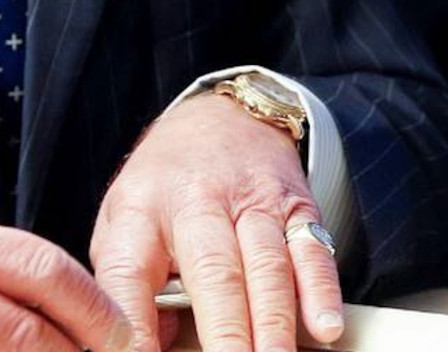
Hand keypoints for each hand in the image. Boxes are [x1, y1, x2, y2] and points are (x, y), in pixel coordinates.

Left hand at [92, 93, 343, 351]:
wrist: (220, 118)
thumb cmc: (163, 187)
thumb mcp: (123, 219)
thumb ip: (126, 282)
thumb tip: (144, 345)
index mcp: (139, 211)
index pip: (127, 274)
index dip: (133, 324)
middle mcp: (194, 203)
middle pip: (212, 272)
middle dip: (225, 333)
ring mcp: (249, 203)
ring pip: (266, 266)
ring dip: (274, 324)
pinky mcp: (297, 207)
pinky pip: (312, 252)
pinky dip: (321, 292)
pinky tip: (323, 328)